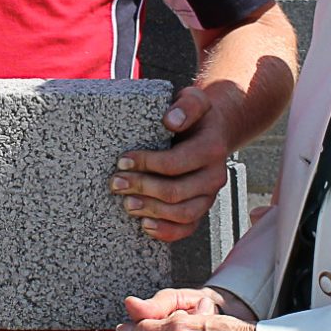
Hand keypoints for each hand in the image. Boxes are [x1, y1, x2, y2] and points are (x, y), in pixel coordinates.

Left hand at [109, 85, 234, 242]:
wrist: (212, 131)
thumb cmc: (195, 115)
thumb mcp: (194, 99)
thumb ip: (187, 105)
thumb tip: (171, 120)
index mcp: (212, 149)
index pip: (176, 163)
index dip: (147, 164)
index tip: (122, 160)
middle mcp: (215, 176)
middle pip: (177, 192)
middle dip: (142, 188)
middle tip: (115, 183)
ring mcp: (209, 196)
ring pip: (183, 214)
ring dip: (151, 211)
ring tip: (126, 203)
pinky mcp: (201, 208)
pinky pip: (187, 228)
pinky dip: (167, 231)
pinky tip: (145, 224)